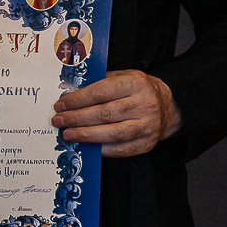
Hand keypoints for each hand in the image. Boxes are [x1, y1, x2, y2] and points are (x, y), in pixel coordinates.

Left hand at [51, 70, 180, 157]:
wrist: (167, 106)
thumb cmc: (137, 90)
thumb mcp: (122, 77)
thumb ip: (99, 84)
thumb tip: (69, 96)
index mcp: (135, 83)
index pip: (101, 92)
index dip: (78, 100)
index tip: (61, 105)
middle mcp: (144, 104)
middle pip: (105, 113)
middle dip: (77, 118)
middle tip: (59, 121)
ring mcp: (147, 126)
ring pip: (113, 133)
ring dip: (86, 135)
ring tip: (68, 134)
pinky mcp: (147, 144)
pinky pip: (121, 150)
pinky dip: (101, 149)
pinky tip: (85, 146)